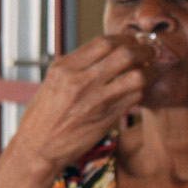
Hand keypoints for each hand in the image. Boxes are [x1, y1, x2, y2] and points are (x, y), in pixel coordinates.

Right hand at [12, 35, 155, 170]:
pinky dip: (141, 92)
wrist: (37, 148)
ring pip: (136, 77)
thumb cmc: (42, 116)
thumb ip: (78, 66)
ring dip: (148, 72)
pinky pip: (134, 99)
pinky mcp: (106, 119)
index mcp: (64, 67)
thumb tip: (106, 53)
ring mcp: (94, 101)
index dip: (124, 39)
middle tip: (149, 52)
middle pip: (124, 54)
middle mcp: (80, 81)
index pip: (104, 42)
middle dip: (143, 50)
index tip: (130, 41)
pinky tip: (140, 91)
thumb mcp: (53, 82)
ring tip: (149, 72)